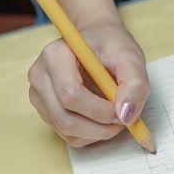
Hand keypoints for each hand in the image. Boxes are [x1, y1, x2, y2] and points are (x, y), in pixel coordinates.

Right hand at [27, 16, 149, 146]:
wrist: (96, 39)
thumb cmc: (110, 45)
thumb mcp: (130, 57)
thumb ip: (135, 84)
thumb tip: (126, 115)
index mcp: (55, 55)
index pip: (71, 95)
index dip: (100, 111)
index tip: (123, 112)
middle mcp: (40, 76)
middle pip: (65, 118)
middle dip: (99, 128)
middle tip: (123, 120)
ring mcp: (38, 94)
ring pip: (65, 130)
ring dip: (96, 133)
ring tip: (114, 117)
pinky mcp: (44, 109)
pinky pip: (66, 134)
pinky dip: (88, 135)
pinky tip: (101, 119)